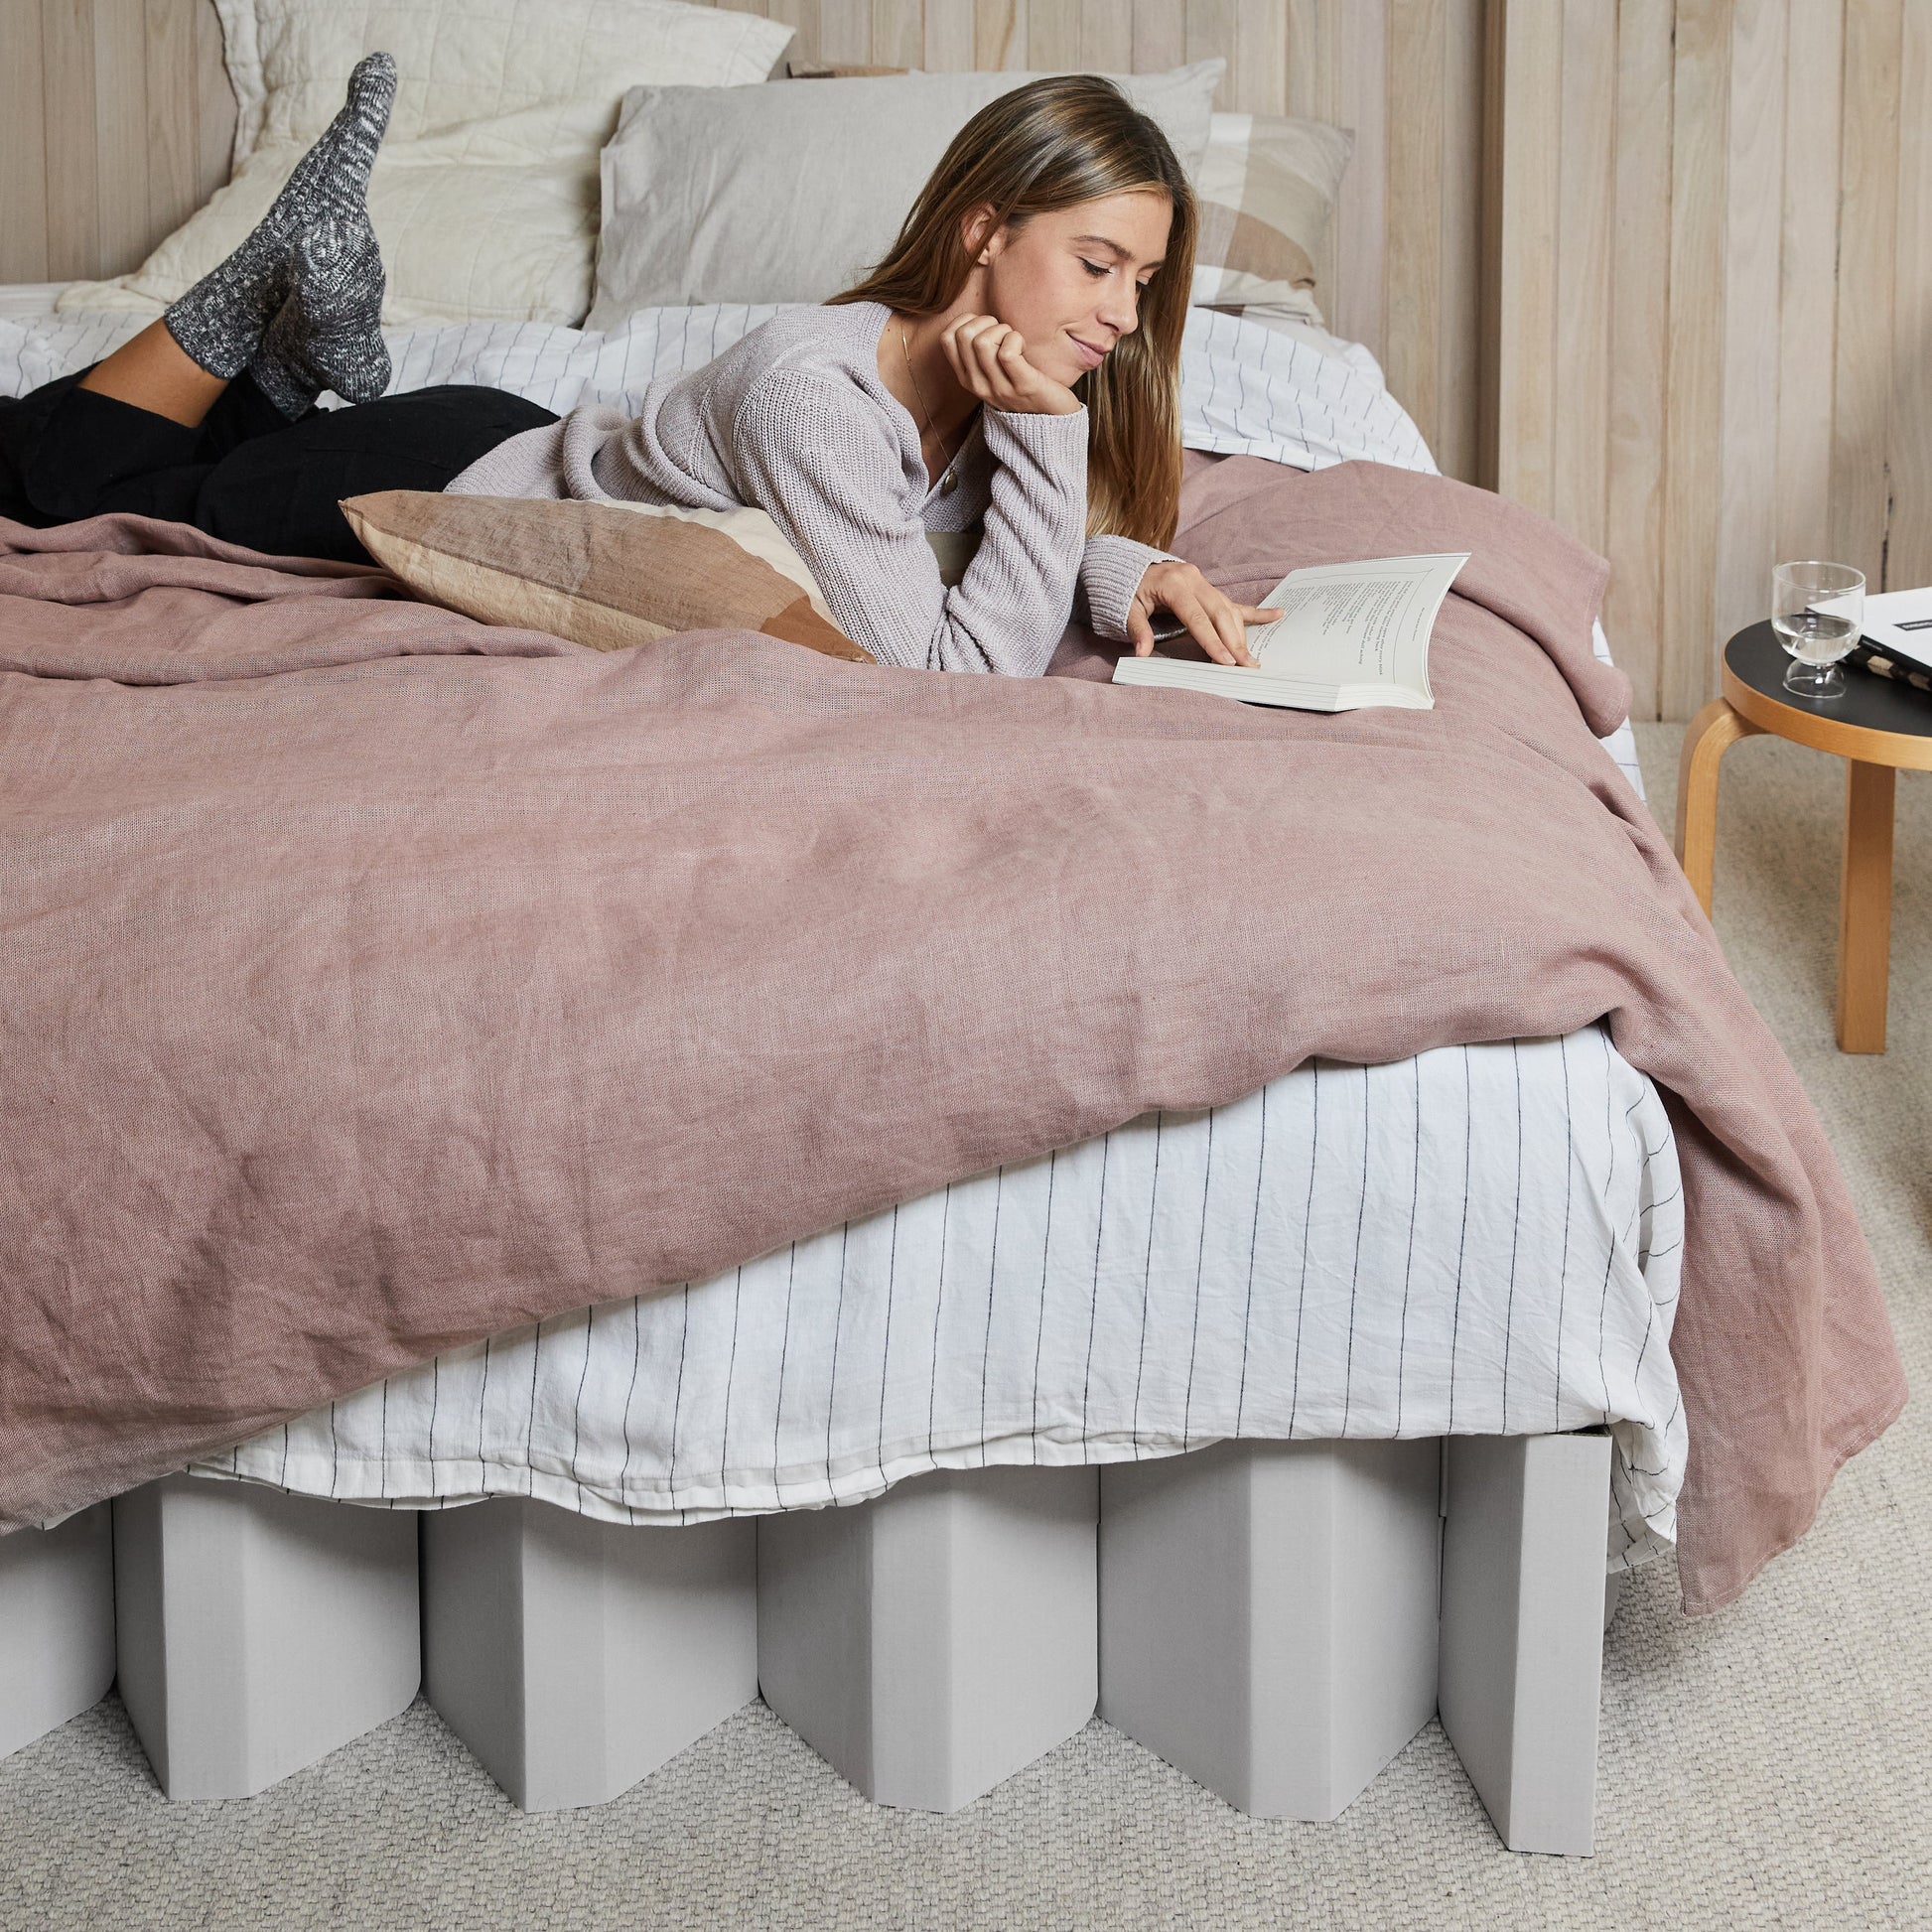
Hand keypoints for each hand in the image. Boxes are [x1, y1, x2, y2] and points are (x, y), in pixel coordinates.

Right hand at [940, 314, 1082, 416]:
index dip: (966, 320)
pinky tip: (1024, 347)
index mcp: (967, 379)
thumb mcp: (991, 371)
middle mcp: (978, 385)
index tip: (985, 328)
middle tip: (1003, 333)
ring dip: (1002, 330)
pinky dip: (1016, 339)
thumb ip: (978, 352)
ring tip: (1014, 340)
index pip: (947, 338)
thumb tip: (973, 319)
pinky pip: (1007, 353)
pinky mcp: (1023, 386)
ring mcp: (999, 388)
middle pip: (964, 335)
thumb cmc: (1021, 384)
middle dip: (985, 321)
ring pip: (982, 342)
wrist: (1051, 419)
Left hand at [1127, 561, 1274, 667]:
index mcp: (1174, 584)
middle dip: (1234, 641)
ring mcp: (1203, 582)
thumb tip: (1141, 653)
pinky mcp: (1209, 588)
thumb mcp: (1127, 608)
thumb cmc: (1129, 589)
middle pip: (1220, 613)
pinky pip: (1233, 602)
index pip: (1196, 618)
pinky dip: (1256, 611)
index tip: (1225, 661)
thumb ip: (1137, 629)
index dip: (1212, 641)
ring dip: (1241, 634)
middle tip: (1246, 665)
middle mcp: (1193, 579)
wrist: (1130, 567)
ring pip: (1228, 609)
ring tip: (1251, 658)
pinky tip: (1278, 614)